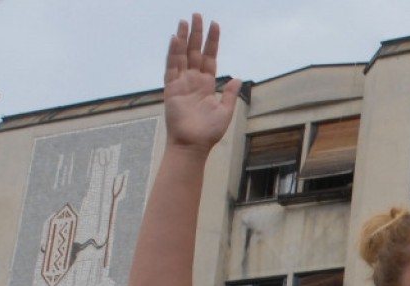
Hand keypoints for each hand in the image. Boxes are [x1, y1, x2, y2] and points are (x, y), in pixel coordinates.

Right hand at [164, 14, 240, 151]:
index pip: (210, 57)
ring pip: (182, 55)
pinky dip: (173, 53)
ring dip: (184, 38)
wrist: (193, 145)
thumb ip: (230, 95)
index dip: (212, 41)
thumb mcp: (225, 112)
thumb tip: (238, 79)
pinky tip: (176, 39)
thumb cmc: (208, 133)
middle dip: (197, 33)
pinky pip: (172, 67)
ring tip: (185, 21)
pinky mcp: (171, 89)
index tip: (215, 24)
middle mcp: (193, 81)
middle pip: (195, 51)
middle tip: (197, 15)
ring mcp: (181, 83)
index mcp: (207, 84)